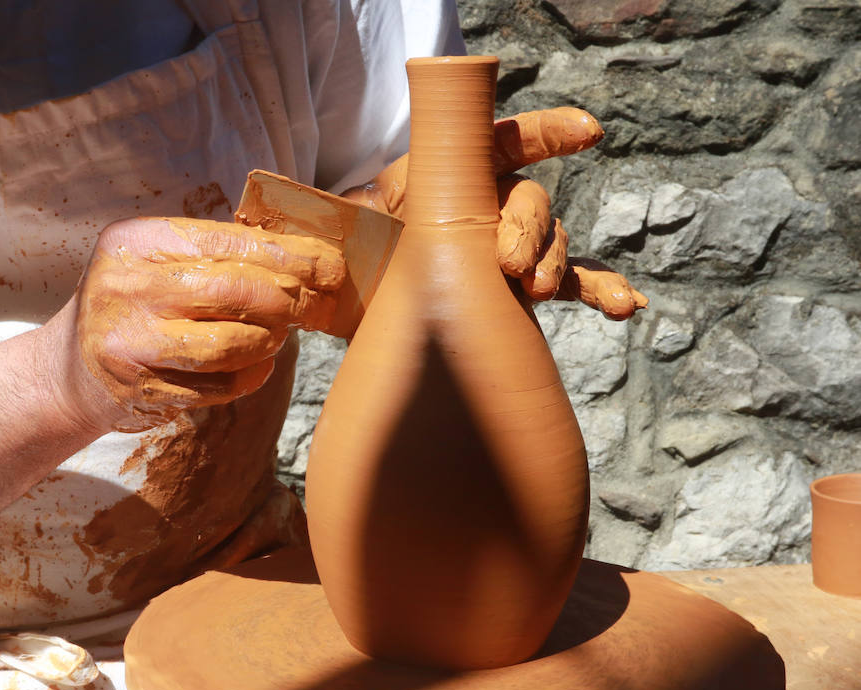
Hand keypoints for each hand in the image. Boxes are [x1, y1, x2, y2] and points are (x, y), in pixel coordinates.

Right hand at [64, 217, 345, 432]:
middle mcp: (127, 286)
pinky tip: (255, 367)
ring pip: (231, 343)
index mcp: (136, 241)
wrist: (65, 372)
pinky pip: (217, 386)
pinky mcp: (141, 389)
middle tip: (319, 307)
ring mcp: (131, 342)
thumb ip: (211, 253)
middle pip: (235, 290)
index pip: (230, 242)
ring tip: (279, 336)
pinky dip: (248, 377)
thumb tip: (301, 253)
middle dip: (290, 300)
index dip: (290, 254)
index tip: (330, 265)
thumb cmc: (129, 307)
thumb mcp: (153, 262)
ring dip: (270, 342)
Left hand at [346, 107, 647, 320]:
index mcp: (450, 175)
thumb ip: (341, 219)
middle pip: (529, 203)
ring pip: (552, 242)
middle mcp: (489, 204)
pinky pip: (574, 282)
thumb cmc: (355, 256)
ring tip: (538, 290)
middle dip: (525, 230)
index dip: (548, 132)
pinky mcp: (521, 288)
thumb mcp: (344, 232)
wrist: (364, 302)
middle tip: (509, 264)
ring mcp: (510, 246)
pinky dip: (602, 290)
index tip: (586, 132)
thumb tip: (311, 223)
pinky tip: (628, 306)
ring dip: (555, 263)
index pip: (504, 142)